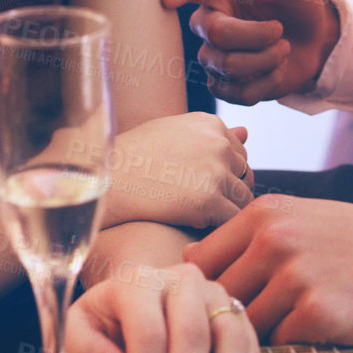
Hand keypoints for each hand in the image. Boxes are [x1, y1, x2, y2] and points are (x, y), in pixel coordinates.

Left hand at [67, 262, 258, 352]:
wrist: (138, 304)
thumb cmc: (108, 324)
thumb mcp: (83, 331)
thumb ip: (88, 349)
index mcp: (138, 280)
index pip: (147, 330)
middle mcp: (183, 279)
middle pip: (192, 333)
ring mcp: (216, 293)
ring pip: (230, 337)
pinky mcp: (237, 312)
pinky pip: (250, 345)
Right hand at [108, 113, 252, 229]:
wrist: (106, 182)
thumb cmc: (133, 157)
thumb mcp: (171, 132)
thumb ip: (211, 134)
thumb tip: (247, 132)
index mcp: (212, 124)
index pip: (240, 154)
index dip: (223, 173)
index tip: (199, 184)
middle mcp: (218, 144)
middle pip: (245, 176)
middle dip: (229, 191)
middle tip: (198, 203)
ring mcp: (215, 173)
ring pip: (243, 200)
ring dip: (225, 211)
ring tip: (195, 216)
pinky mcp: (209, 202)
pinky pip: (232, 221)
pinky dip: (218, 228)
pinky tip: (194, 226)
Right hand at [161, 0, 339, 104]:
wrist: (313, 37)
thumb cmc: (294, 1)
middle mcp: (209, 23)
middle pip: (217, 33)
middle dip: (258, 34)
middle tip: (279, 29)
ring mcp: (214, 57)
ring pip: (229, 66)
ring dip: (267, 59)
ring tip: (283, 48)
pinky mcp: (227, 86)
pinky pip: (239, 93)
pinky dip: (268, 83)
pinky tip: (276, 69)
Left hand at [184, 196, 352, 345]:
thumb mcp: (301, 218)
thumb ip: (250, 237)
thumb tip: (190, 264)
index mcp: (264, 213)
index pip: (198, 261)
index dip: (205, 288)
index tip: (220, 301)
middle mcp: (275, 239)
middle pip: (218, 296)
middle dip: (230, 314)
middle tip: (252, 322)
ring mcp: (297, 275)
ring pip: (246, 323)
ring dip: (263, 330)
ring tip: (291, 321)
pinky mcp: (320, 312)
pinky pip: (280, 341)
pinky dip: (293, 342)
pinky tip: (318, 328)